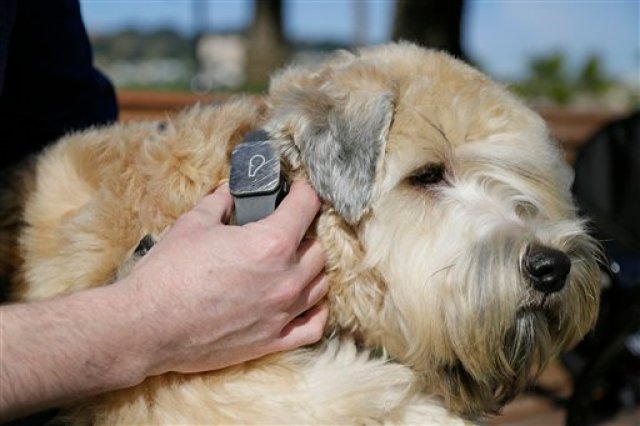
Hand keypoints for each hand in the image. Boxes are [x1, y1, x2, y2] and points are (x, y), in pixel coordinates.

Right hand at [121, 180, 328, 376]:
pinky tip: (303, 300)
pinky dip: (315, 311)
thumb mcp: (193, 224)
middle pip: (319, 249)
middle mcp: (285, 279)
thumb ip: (221, 202)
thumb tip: (231, 190)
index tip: (299, 191)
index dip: (304, 192)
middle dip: (305, 235)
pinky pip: (314, 326)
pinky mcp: (273, 341)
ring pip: (321, 284)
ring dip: (311, 270)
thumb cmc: (167, 273)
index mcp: (270, 243)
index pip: (307, 206)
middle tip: (286, 231)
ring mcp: (282, 313)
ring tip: (292, 264)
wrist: (146, 325)